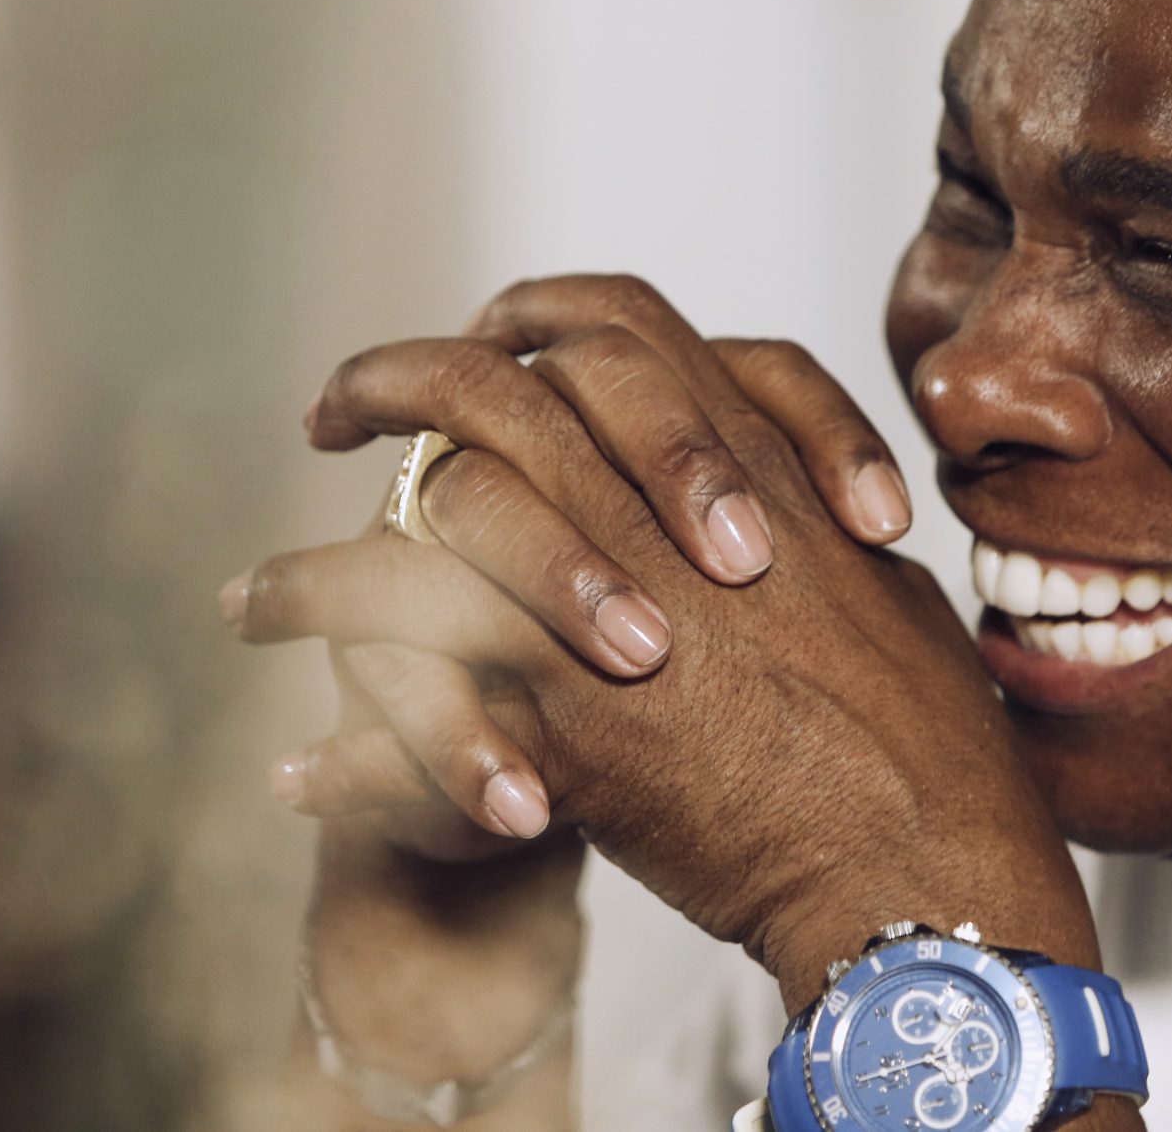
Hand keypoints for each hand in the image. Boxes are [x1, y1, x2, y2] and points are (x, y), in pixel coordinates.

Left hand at [235, 276, 1096, 1005]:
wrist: (919, 854)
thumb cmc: (919, 728)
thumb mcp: (866, 575)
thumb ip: (794, 506)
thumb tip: (761, 478)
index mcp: (740, 451)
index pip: (603, 318)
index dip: (517, 318)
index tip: (466, 346)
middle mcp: (657, 504)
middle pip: (480, 389)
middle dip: (382, 385)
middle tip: (328, 415)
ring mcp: (604, 604)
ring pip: (413, 536)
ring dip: (314, 577)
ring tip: (252, 604)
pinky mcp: (565, 723)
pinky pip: (410, 713)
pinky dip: (343, 756)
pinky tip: (297, 773)